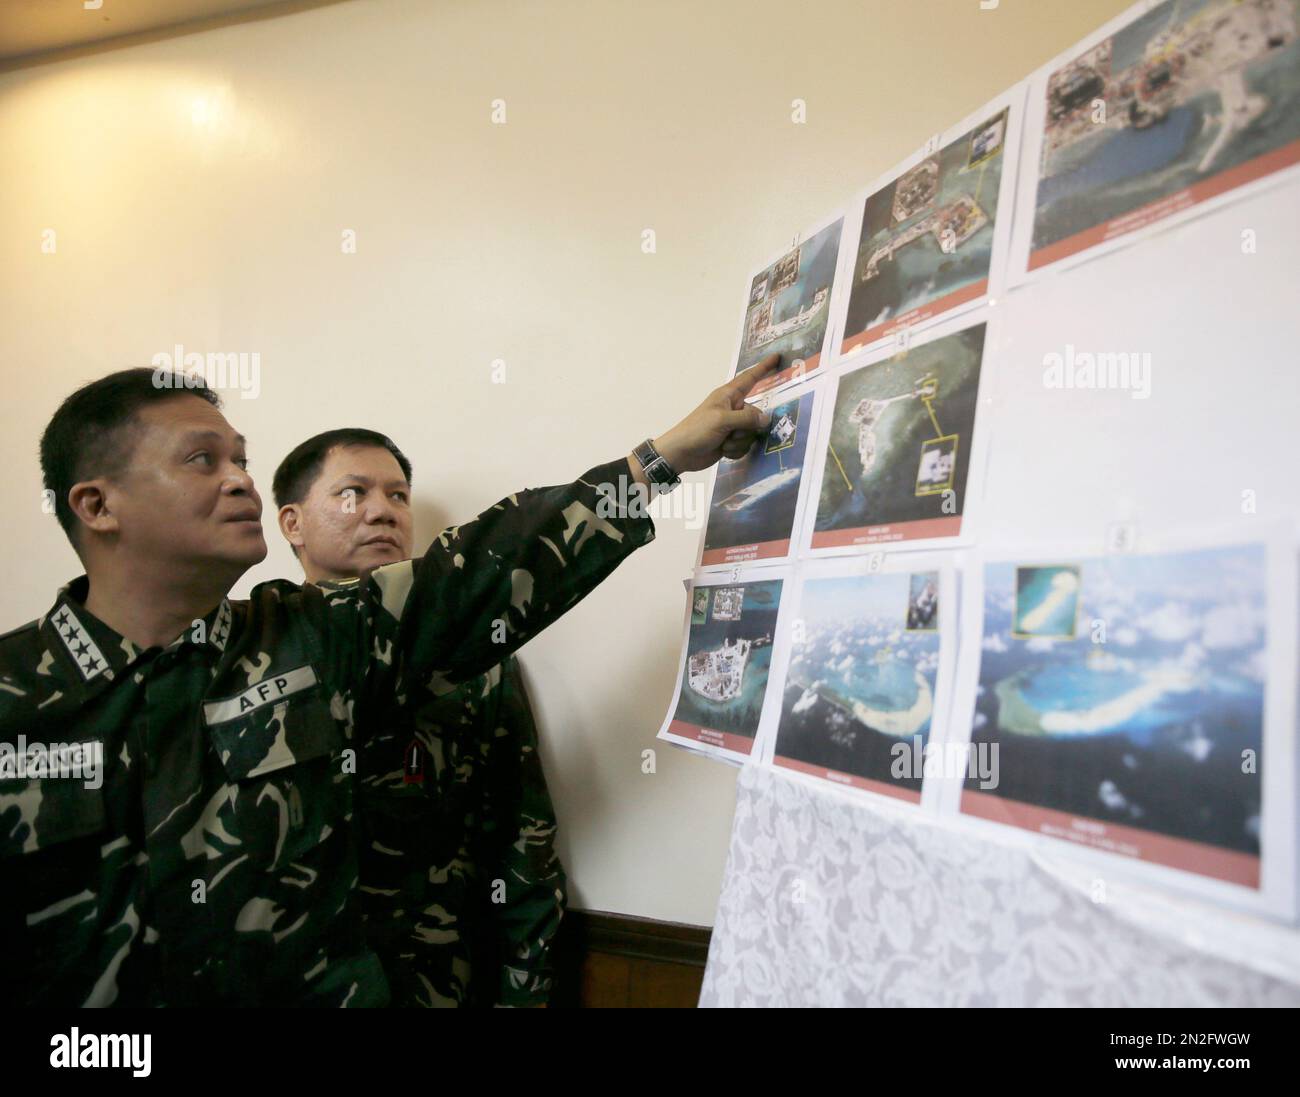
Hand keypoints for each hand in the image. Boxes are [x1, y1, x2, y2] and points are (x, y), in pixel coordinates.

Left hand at [630, 354, 780, 479]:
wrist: (681, 454)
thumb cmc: (697, 431)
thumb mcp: (722, 420)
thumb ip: (746, 419)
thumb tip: (765, 420)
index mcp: (728, 396)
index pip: (750, 378)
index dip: (764, 368)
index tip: (777, 357)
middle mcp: (732, 409)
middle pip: (755, 415)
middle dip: (747, 429)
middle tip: (730, 433)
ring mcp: (732, 426)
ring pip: (751, 433)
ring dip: (739, 442)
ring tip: (723, 443)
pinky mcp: (731, 442)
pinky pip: (745, 446)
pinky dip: (735, 451)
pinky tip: (723, 451)